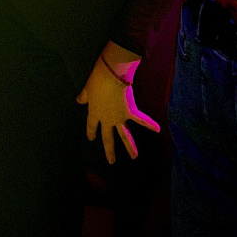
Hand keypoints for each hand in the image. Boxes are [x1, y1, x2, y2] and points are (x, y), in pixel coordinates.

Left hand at [76, 44, 157, 163]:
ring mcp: (119, 118)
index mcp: (94, 112)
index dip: (91, 132)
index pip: (91, 125)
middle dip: (109, 149)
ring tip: (134, 156)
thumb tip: (78, 100)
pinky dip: (150, 124)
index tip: (91, 138)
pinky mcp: (131, 112)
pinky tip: (158, 129)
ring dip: (130, 147)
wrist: (111, 76)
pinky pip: (142, 119)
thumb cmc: (97, 80)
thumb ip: (84, 96)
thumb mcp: (87, 88)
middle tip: (111, 161)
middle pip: (107, 137)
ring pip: (125, 135)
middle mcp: (107, 119)